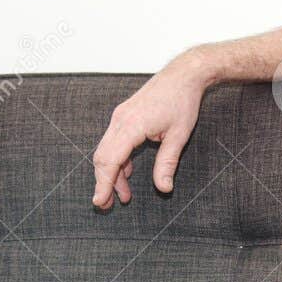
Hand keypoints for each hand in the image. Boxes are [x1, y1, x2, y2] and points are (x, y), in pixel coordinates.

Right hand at [91, 55, 207, 208]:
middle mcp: (119, 121)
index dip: (103, 183)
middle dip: (103, 183)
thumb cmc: (183, 102)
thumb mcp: (179, 136)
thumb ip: (167, 163)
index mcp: (131, 126)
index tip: (99, 201)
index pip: (110, 160)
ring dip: (113, 173)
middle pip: (103, 157)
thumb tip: (163, 188)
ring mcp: (119, 118)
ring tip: (123, 196)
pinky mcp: (124, 117)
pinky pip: (115, 142)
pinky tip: (128, 174)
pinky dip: (119, 160)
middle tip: (107, 206)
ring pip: (107, 151)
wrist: (183, 75)